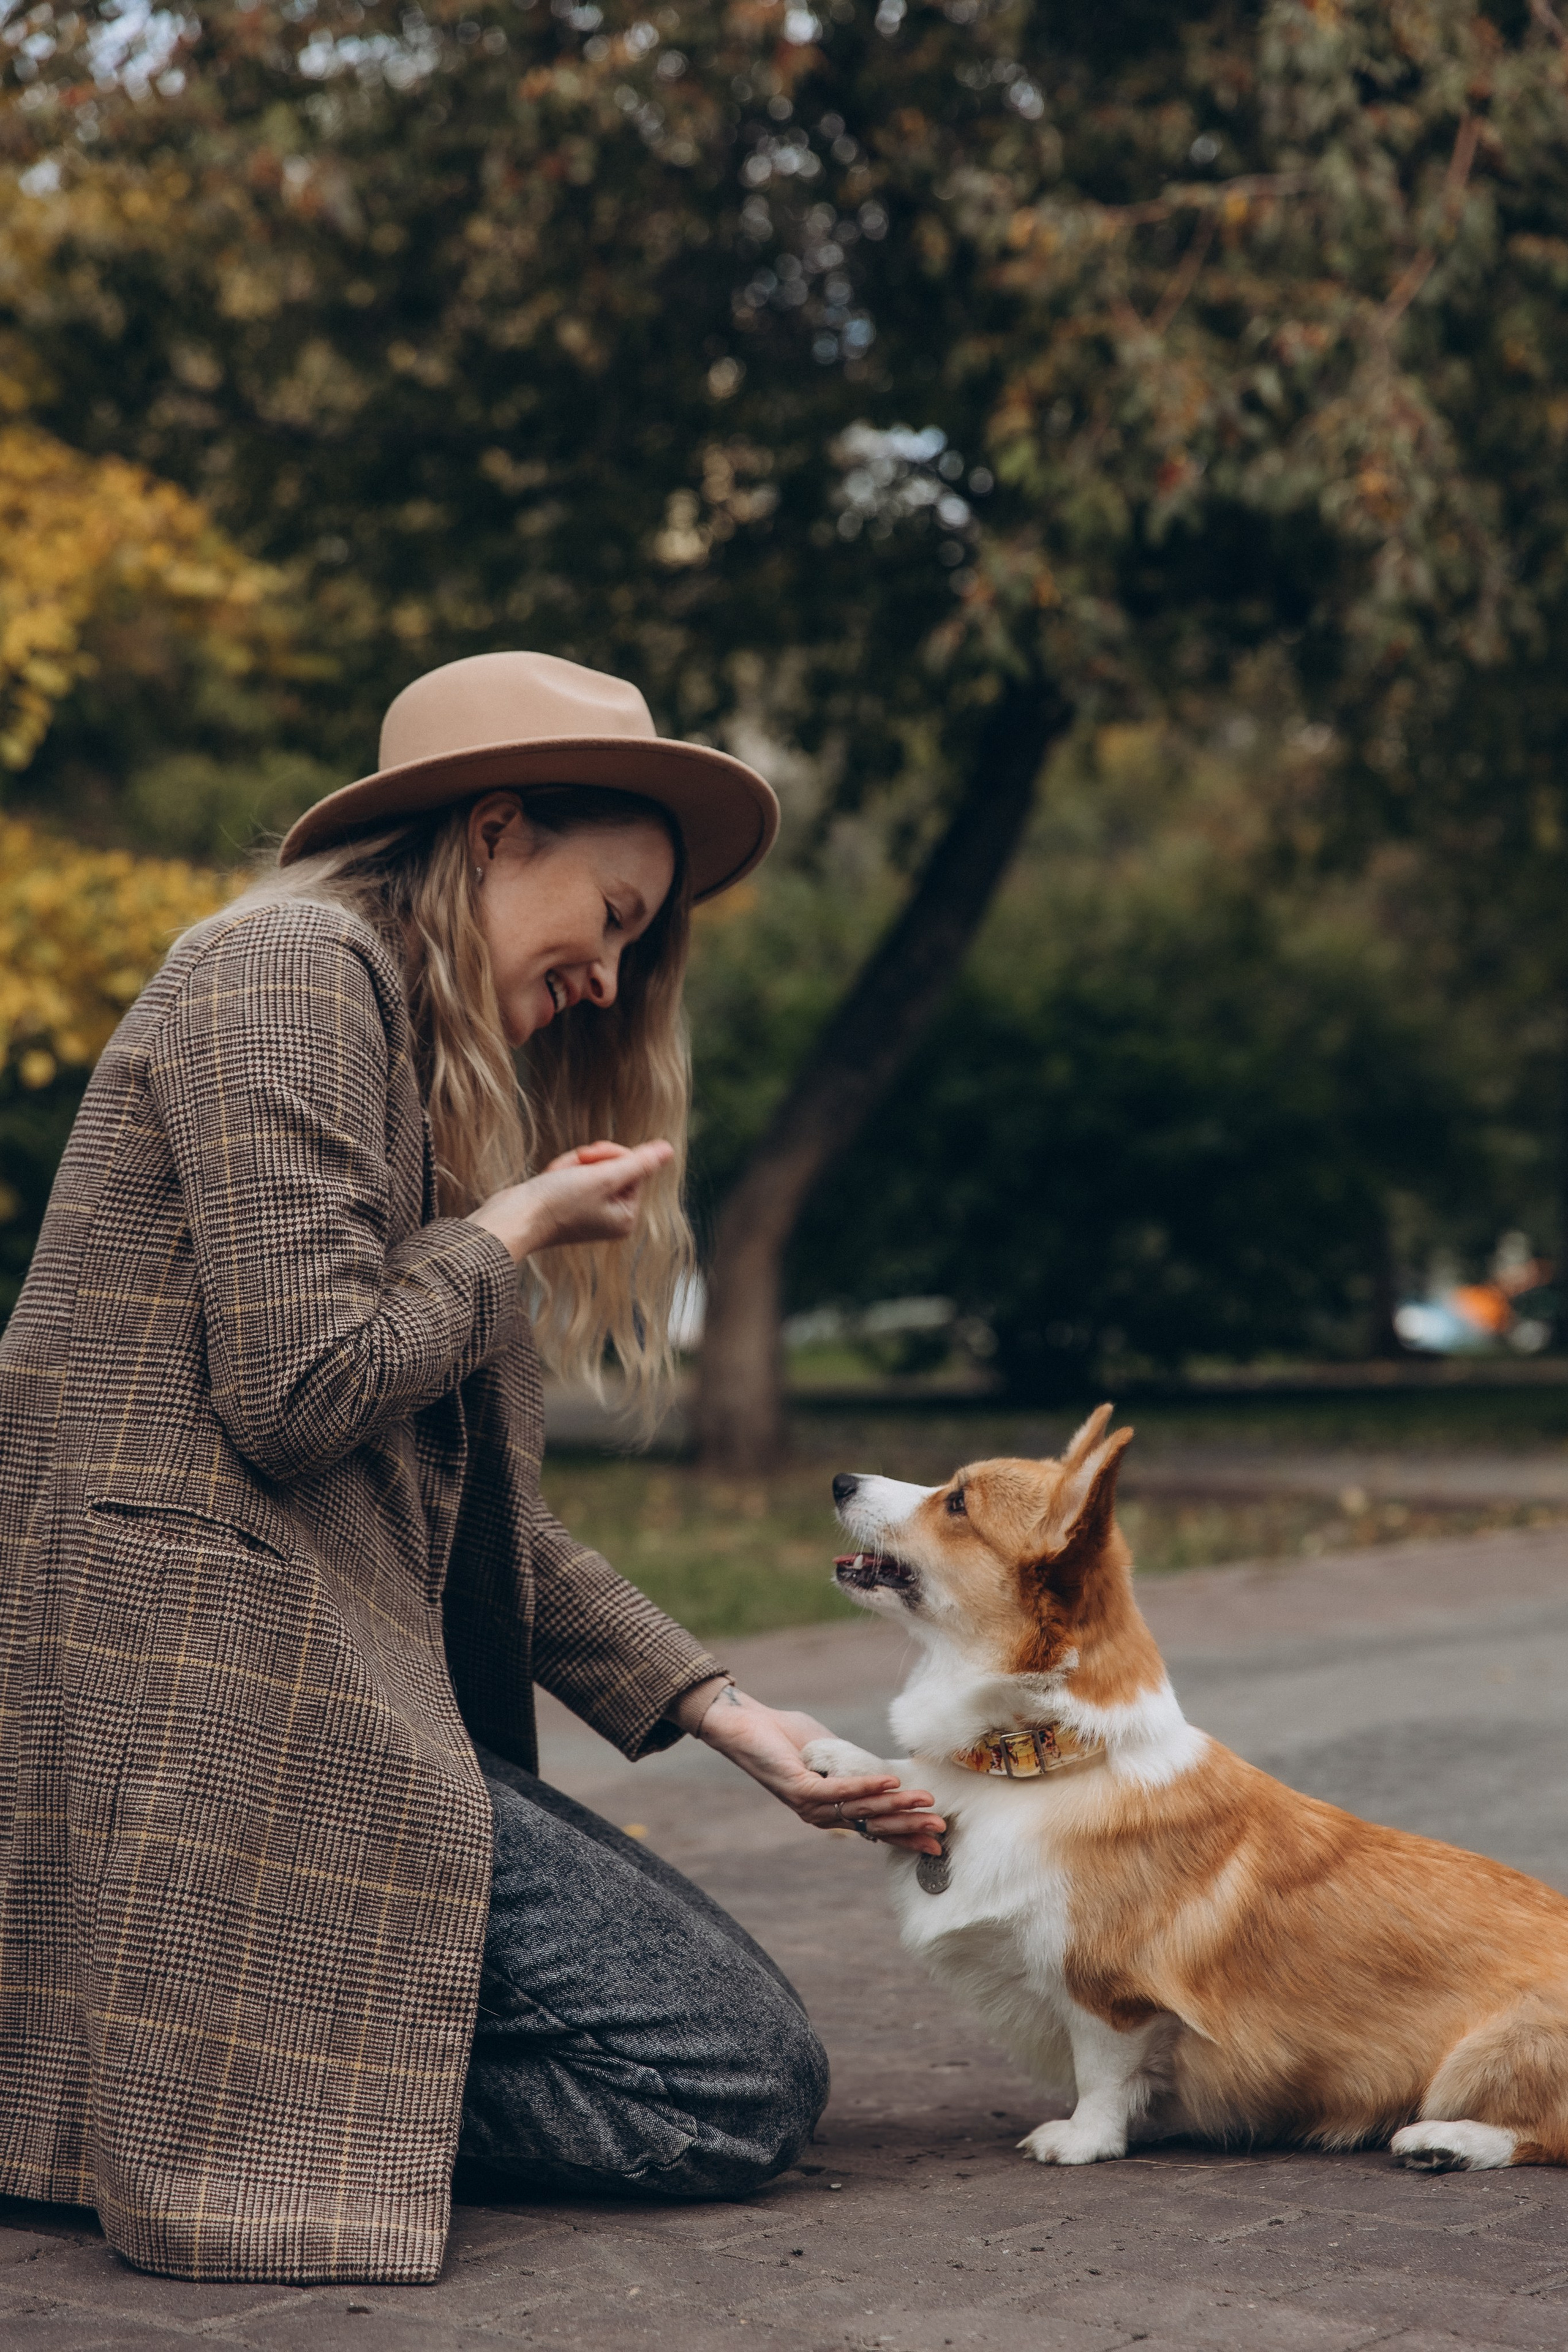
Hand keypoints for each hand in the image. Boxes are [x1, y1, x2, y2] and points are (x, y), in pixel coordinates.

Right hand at [467, 1139, 673, 1263]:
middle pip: (613, 1168)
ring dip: (571, 1165)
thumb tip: (669, 1150)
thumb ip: (638, 1163)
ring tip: (555, 1178)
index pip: (634, 1168)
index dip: (611, 1156)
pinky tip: (547, 1180)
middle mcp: (611, 1219)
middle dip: (589, 1162)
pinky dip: (560, 1172)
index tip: (589, 1159)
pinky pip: (573, 1176)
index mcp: (625, 1218)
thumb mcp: (603, 1178)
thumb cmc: (556, 1201)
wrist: (513, 1217)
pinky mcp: (568, 1206)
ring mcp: (589, 1213)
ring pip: (590, 1168)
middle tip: (573, 1167)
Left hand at [684, 1685, 945, 1856]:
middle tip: (939, 1829)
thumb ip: (858, 1768)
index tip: (935, 1843)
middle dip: (909, 1827)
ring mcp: (810, 1806)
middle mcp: (821, 1817)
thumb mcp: (834, 1755)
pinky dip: (868, 1785)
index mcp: (831, 1812)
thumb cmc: (790, 1738)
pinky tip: (891, 1781)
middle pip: (874, 1825)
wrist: (750, 1725)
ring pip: (863, 1809)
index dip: (906, 1836)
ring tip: (924, 1800)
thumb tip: (890, 1773)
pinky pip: (841, 1791)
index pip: (875, 1828)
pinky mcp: (801, 1789)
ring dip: (897, 1804)